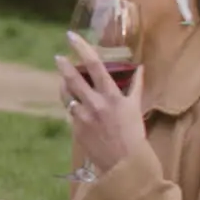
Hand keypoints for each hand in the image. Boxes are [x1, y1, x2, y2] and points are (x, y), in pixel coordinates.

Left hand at [55, 31, 147, 172]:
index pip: (95, 65)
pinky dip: (71, 103)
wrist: (124, 163)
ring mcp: (82, 116)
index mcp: (112, 96)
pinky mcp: (75, 127)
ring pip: (66, 94)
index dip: (82, 48)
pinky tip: (74, 102)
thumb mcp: (136, 107)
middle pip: (73, 78)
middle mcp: (95, 104)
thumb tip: (140, 68)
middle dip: (63, 65)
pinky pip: (69, 110)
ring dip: (64, 84)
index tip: (71, 36)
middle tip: (58, 57)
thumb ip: (135, 86)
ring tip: (64, 79)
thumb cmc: (134, 133)